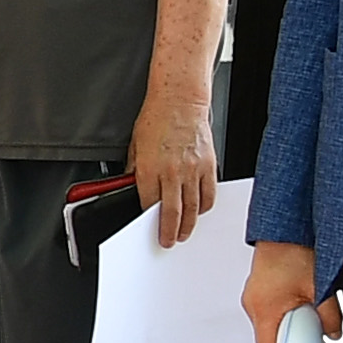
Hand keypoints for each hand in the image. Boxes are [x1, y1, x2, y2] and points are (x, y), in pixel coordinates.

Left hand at [130, 92, 219, 246]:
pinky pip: (209, 194)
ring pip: (192, 208)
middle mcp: (171, 172)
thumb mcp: (135, 145)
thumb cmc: (157, 118)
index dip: (149, 221)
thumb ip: (135, 169)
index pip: (148, 205)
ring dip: (188, 225)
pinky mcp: (208, 165)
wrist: (180, 100)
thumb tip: (133, 186)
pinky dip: (204, 207)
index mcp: (149, 168)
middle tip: (169, 241)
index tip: (149, 230)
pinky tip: (199, 211)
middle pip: (172, 213)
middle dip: (170, 232)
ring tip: (184, 232)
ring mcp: (192, 170)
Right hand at [243, 242, 327, 342]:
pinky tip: (301, 298)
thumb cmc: (297, 248)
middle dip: (292, 342)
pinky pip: (270, 309)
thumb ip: (329, 316)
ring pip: (271, 324)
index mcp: (265, 309)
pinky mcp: (259, 287)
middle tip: (314, 335)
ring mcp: (254, 295)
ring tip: (309, 309)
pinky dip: (285, 311)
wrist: (285, 223)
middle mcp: (253, 304)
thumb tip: (332, 332)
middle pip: (270, 340)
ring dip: (289, 325)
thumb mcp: (322, 286)